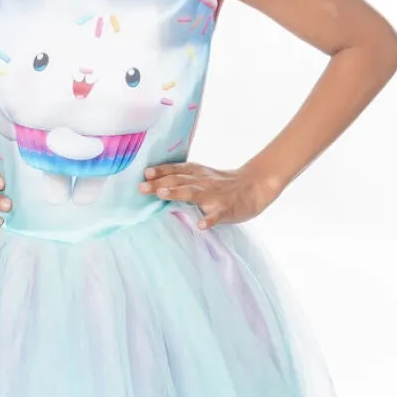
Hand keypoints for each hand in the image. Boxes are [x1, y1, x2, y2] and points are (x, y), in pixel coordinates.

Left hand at [137, 161, 283, 228]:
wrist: (254, 186)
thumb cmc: (223, 184)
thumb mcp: (203, 176)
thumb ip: (183, 179)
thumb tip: (155, 183)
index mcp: (197, 174)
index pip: (175, 170)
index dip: (160, 171)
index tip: (145, 173)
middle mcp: (203, 182)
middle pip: (179, 180)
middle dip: (160, 183)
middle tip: (142, 188)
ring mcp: (214, 195)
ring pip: (193, 193)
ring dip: (177, 193)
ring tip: (162, 194)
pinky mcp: (226, 208)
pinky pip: (217, 215)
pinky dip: (209, 220)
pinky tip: (201, 226)